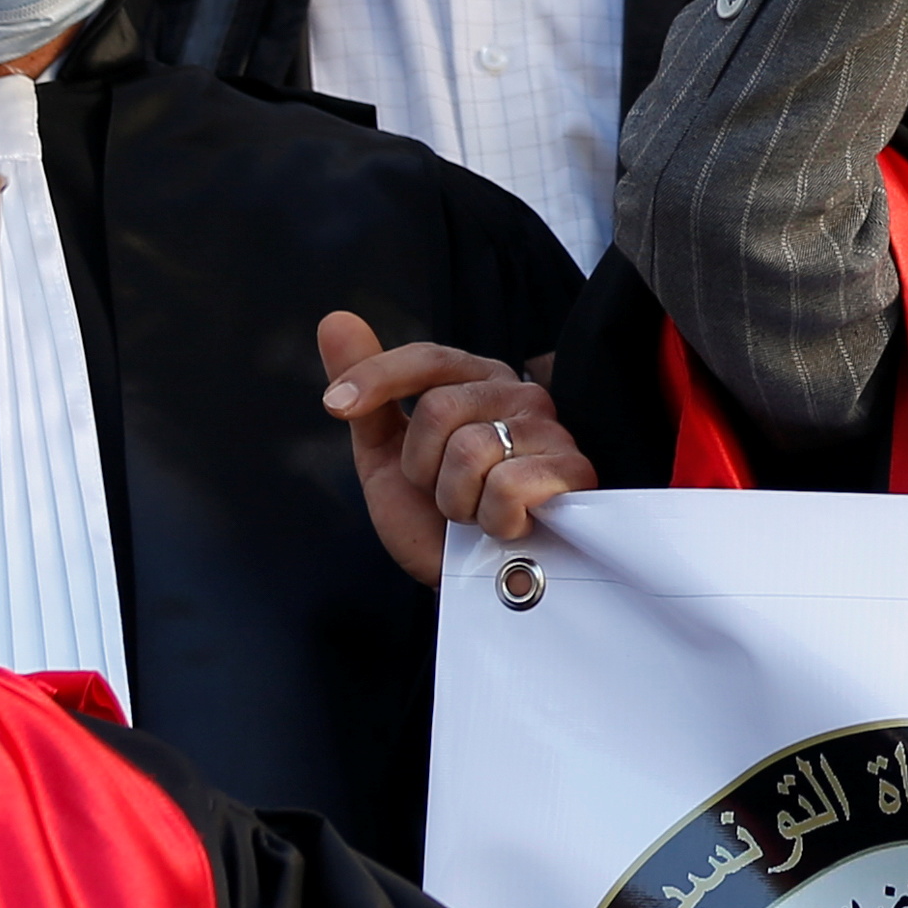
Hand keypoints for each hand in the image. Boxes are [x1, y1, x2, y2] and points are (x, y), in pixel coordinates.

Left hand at [320, 311, 589, 585]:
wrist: (476, 588)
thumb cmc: (436, 522)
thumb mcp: (388, 458)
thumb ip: (368, 394)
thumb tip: (335, 318)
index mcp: (478, 383)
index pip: (426, 358)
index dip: (376, 377)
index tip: (333, 405)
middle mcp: (520, 395)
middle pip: (439, 409)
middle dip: (424, 471)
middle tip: (446, 498)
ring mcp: (552, 432)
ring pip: (471, 449)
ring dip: (458, 502)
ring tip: (477, 516)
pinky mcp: (574, 472)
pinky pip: (507, 485)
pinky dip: (493, 521)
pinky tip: (511, 528)